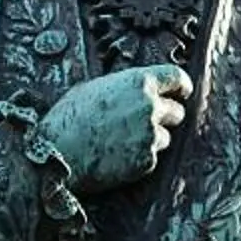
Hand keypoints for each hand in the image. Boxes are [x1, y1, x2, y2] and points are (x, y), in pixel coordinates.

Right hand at [38, 66, 190, 196]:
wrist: (57, 153)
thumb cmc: (67, 117)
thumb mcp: (93, 88)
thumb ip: (122, 87)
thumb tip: (131, 90)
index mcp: (139, 82)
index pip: (176, 78)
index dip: (182, 86)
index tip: (182, 92)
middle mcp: (150, 107)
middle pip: (177, 112)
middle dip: (166, 116)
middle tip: (146, 123)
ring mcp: (150, 136)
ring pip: (164, 137)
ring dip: (150, 140)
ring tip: (121, 143)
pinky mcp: (146, 162)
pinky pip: (150, 158)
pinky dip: (139, 159)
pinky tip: (116, 158)